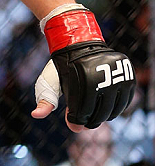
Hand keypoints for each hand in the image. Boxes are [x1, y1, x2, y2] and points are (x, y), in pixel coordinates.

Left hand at [32, 6, 134, 128]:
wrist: (79, 43)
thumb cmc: (62, 66)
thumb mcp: (50, 81)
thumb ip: (45, 100)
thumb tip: (35, 115)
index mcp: (83, 81)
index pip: (82, 114)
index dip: (76, 122)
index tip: (72, 122)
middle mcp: (104, 79)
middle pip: (99, 116)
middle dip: (89, 121)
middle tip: (84, 120)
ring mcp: (119, 77)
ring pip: (113, 112)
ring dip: (103, 116)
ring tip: (93, 111)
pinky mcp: (129, 77)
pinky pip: (125, 103)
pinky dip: (116, 108)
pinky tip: (105, 106)